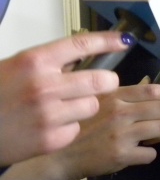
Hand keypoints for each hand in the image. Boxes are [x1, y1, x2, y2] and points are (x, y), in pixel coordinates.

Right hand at [0, 31, 132, 164]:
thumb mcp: (15, 68)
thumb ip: (49, 63)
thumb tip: (83, 57)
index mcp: (34, 62)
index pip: (82, 45)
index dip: (108, 40)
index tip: (125, 40)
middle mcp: (44, 86)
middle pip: (102, 80)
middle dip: (105, 83)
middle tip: (98, 85)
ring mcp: (49, 114)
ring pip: (93, 105)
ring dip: (84, 106)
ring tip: (61, 108)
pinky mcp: (51, 139)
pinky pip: (76, 128)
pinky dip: (68, 127)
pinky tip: (48, 126)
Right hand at [0, 80, 159, 179]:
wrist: (58, 156)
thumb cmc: (80, 127)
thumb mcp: (97, 102)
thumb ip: (122, 95)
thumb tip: (149, 86)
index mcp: (113, 96)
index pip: (152, 90)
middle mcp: (119, 113)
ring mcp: (121, 134)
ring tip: (150, 136)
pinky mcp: (121, 155)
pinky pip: (150, 153)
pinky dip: (148, 153)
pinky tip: (137, 152)